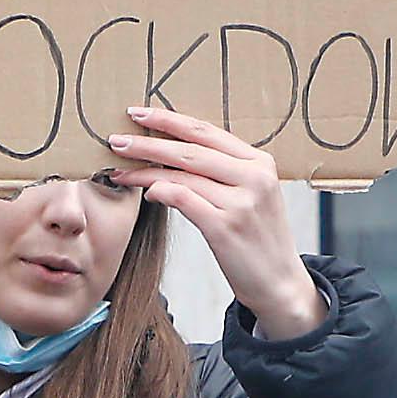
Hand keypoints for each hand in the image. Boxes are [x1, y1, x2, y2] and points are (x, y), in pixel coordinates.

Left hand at [107, 105, 324, 334]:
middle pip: (190, 149)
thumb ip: (223, 172)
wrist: (280, 284)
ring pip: (182, 174)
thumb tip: (173, 154)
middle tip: (115, 139)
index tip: (138, 113)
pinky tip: (145, 192)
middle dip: (148, 142)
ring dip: (145, 170)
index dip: (169, 120)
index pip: (206, 131)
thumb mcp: (251, 196)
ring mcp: (241, 202)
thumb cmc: (258, 239)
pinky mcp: (225, 227)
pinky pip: (184, 199)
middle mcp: (253, 177)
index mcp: (260, 162)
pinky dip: (161, 191)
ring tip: (119, 169)